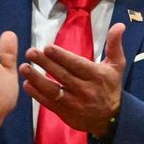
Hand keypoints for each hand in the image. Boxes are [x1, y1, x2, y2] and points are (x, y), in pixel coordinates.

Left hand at [20, 22, 125, 138]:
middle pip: (62, 75)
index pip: (77, 65)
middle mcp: (86, 90)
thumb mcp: (116, 65)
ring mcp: (75, 103)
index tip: (47, 47)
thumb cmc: (111, 87)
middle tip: (30, 52)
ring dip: (37, 79)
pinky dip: (37, 95)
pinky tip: (27, 84)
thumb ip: (114, 45)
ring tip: (24, 68)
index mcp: (97, 76)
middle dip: (45, 63)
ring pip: (53, 90)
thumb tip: (119, 25)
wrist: (112, 119)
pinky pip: (50, 103)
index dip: (61, 56)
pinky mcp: (67, 114)